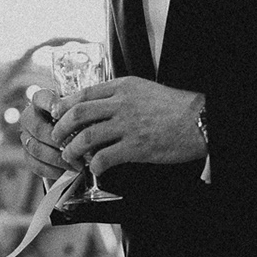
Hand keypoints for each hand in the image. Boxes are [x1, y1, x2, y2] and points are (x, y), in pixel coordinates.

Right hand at [17, 89, 87, 183]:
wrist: (77, 141)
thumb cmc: (83, 123)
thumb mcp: (84, 114)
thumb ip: (83, 115)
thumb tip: (88, 124)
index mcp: (42, 101)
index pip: (41, 98)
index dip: (50, 104)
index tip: (62, 114)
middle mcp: (30, 117)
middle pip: (37, 128)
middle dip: (57, 141)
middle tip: (75, 148)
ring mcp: (26, 136)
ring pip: (35, 148)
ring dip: (57, 158)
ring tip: (77, 164)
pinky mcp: (27, 155)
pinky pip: (34, 164)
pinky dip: (51, 170)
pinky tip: (66, 172)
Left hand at [30, 79, 206, 177]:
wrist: (200, 120)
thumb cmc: (174, 107)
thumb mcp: (143, 90)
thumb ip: (120, 96)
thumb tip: (97, 106)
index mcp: (122, 87)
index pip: (83, 93)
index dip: (64, 106)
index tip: (56, 115)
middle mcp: (121, 104)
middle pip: (78, 114)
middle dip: (61, 128)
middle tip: (57, 138)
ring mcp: (128, 125)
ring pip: (87, 137)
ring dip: (73, 149)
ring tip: (70, 157)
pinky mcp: (137, 147)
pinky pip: (105, 157)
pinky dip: (95, 165)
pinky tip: (94, 169)